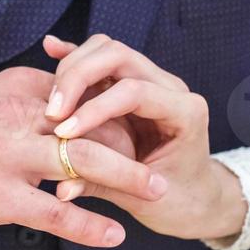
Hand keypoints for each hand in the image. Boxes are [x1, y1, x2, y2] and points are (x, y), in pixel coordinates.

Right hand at [0, 67, 163, 247]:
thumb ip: (33, 99)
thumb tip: (73, 101)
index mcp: (21, 89)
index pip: (86, 95)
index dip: (118, 115)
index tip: (142, 133)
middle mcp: (19, 117)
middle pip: (93, 123)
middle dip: (135, 142)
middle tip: (164, 159)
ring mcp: (9, 157)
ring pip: (83, 162)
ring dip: (126, 178)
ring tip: (156, 191)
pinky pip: (55, 213)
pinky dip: (90, 224)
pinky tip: (114, 234)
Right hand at [42, 36, 246, 241]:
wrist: (197, 198)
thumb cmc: (179, 201)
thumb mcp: (142, 199)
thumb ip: (102, 186)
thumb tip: (61, 190)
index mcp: (185, 113)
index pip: (134, 92)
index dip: (94, 108)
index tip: (64, 132)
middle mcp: (171, 89)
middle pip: (119, 56)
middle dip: (78, 77)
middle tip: (52, 111)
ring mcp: (152, 81)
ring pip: (108, 50)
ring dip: (74, 67)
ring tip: (52, 99)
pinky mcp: (133, 83)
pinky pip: (103, 60)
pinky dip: (77, 55)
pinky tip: (52, 47)